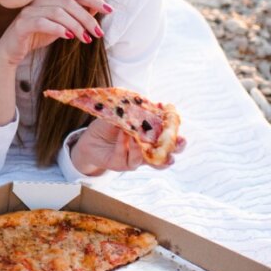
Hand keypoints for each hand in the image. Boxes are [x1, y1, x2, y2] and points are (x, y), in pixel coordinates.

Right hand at [0, 0, 110, 66]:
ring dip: (76, 26)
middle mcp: (40, 0)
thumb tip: (95, 9)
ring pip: (58, 12)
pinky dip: (58, 29)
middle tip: (98, 33)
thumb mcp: (62, 26)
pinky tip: (68, 37)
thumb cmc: (37, 36)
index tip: (109, 10)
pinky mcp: (23, 24)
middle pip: (70, 2)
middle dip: (87, 18)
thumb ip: (76, 16)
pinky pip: (43, 22)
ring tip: (86, 39)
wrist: (12, 50)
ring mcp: (30, 11)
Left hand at [70, 120, 185, 175]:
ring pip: (151, 161)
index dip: (173, 126)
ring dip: (152, 150)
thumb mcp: (120, 114)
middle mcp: (148, 150)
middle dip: (177, 147)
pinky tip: (123, 134)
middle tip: (180, 141)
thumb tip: (146, 105)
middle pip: (169, 152)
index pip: (168, 133)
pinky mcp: (123, 165)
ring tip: (148, 139)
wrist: (90, 139)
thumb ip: (133, 111)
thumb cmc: (109, 124)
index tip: (174, 116)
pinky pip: (128, 157)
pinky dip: (126, 145)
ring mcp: (137, 158)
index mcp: (151, 135)